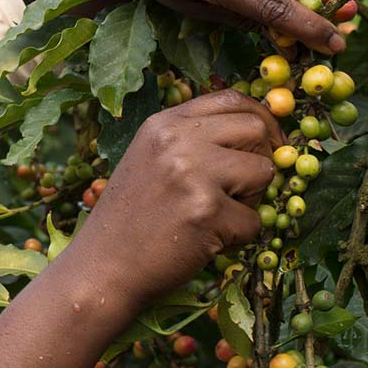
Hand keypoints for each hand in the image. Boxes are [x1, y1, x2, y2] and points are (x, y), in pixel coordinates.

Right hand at [71, 90, 282, 305]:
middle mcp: (176, 140)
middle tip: (246, 189)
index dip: (260, 120)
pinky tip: (206, 242)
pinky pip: (255, 221)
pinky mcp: (205, 212)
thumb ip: (192, 140)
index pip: (231, 99)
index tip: (266, 144)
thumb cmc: (130, 219)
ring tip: (218, 217)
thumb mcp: (150, 160)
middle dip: (262, 159)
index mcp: (162, 124)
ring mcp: (191, 173)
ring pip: (264, 171)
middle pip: (256, 129)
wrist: (101, 268)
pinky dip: (239, 238)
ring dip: (253, 200)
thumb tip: (258, 130)